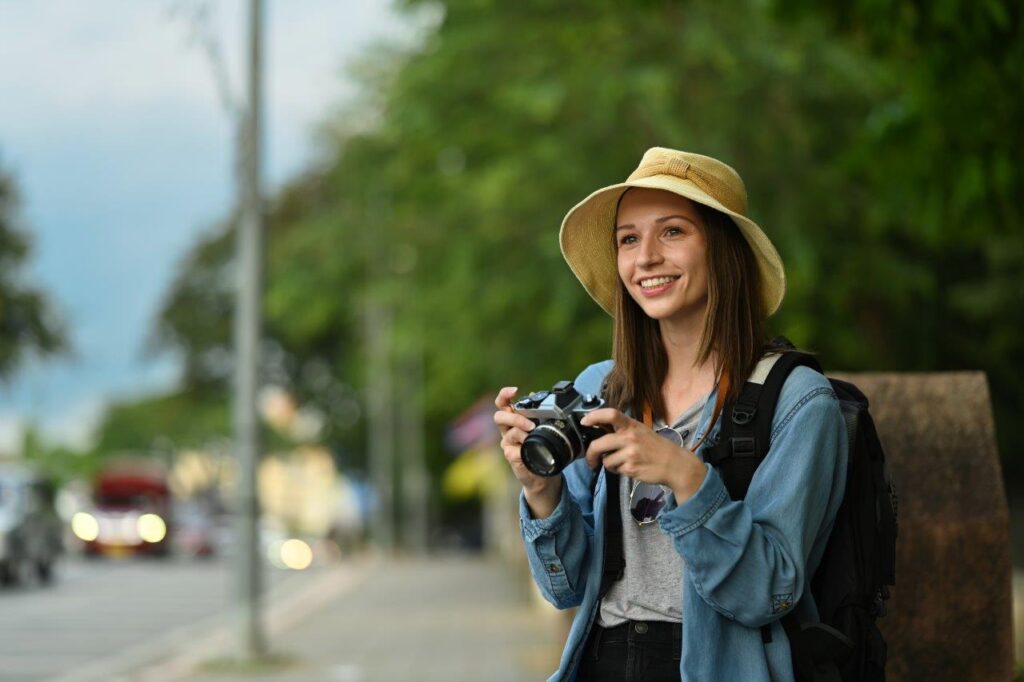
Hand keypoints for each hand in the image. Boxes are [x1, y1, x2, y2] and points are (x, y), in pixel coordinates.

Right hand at [493, 387, 558, 496]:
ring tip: (534, 436)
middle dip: (515, 418)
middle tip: (531, 425)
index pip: (502, 403)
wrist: (542, 473)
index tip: (515, 390)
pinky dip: (523, 449)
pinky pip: (513, 451)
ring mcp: (507, 443)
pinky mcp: (511, 456)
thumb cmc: (541, 447)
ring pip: (508, 433)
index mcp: (513, 419)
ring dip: (522, 433)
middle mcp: (507, 429)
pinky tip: (532, 450)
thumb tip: (535, 394)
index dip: (504, 394)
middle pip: (499, 416)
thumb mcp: (541, 426)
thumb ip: (536, 411)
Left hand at [581, 408, 706, 500]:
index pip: (610, 414)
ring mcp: (630, 453)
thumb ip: (623, 430)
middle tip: (590, 459)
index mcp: (632, 425)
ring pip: (606, 460)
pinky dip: (619, 471)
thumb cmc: (656, 447)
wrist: (675, 464)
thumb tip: (599, 432)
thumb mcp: (641, 431)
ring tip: (622, 462)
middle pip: (599, 444)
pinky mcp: (631, 468)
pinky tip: (630, 468)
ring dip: (610, 464)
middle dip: (590, 454)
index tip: (584, 422)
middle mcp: (630, 437)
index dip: (594, 416)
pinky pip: (615, 470)